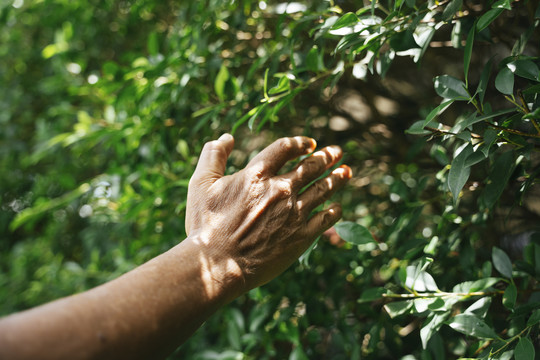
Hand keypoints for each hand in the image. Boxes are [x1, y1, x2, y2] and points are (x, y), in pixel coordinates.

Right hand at [185, 134, 351, 295]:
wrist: (217, 265)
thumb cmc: (205, 225)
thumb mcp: (200, 184)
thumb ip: (213, 155)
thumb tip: (227, 137)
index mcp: (257, 174)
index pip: (285, 148)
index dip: (300, 143)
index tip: (310, 144)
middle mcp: (280, 189)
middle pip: (311, 166)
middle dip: (326, 156)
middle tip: (337, 152)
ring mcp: (294, 213)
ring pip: (323, 188)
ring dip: (337, 178)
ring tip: (346, 172)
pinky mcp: (302, 236)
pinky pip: (326, 218)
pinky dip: (334, 210)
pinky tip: (337, 207)